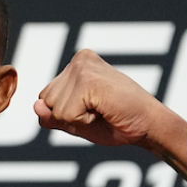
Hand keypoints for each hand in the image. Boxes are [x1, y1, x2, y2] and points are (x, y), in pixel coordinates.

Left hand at [33, 49, 157, 146]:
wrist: (149, 126)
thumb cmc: (118, 122)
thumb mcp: (78, 122)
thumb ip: (54, 116)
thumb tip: (36, 107)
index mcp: (78, 64)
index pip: (47, 97)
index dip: (68, 114)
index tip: (95, 109)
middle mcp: (79, 60)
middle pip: (47, 101)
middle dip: (70, 116)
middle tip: (101, 111)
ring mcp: (83, 67)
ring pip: (54, 108)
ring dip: (78, 119)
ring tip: (103, 110)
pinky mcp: (87, 80)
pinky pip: (66, 114)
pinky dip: (84, 122)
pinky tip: (104, 111)